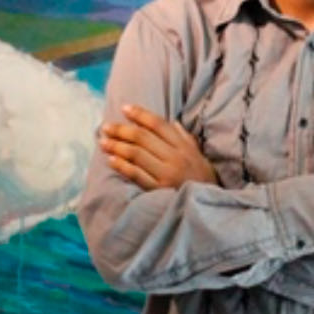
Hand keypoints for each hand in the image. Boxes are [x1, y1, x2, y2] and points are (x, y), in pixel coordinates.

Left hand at [99, 104, 218, 190]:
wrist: (210, 204)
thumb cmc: (202, 177)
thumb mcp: (197, 153)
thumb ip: (184, 137)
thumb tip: (171, 122)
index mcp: (183, 146)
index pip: (158, 124)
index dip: (140, 114)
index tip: (124, 108)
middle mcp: (175, 157)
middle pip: (143, 137)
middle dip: (121, 130)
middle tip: (106, 127)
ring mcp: (166, 174)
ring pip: (136, 154)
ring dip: (117, 146)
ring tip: (103, 142)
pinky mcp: (159, 190)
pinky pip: (136, 175)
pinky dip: (122, 166)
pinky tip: (111, 160)